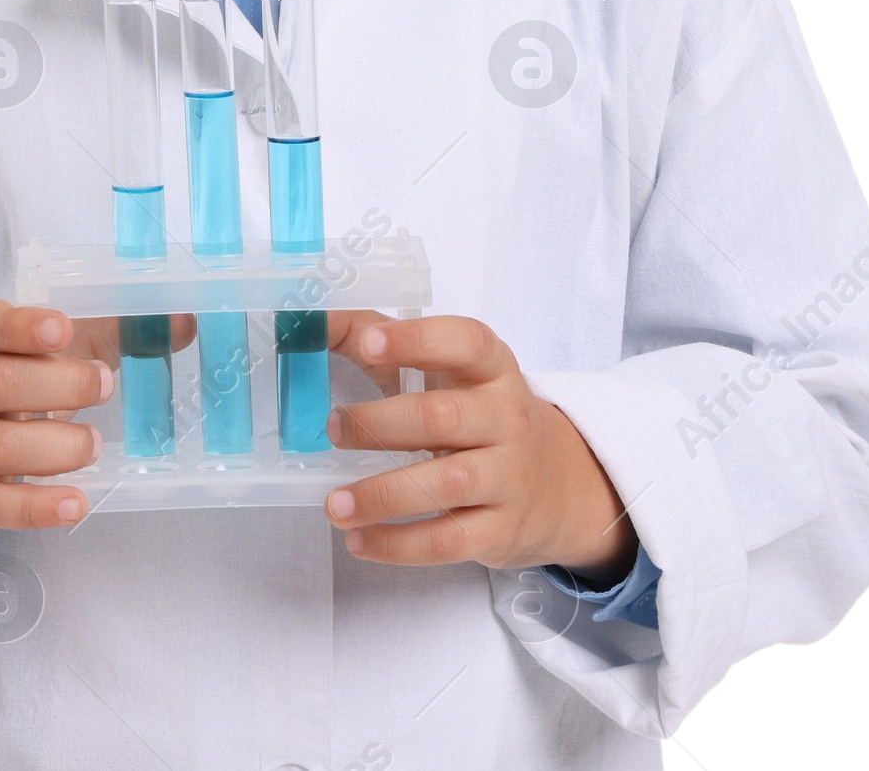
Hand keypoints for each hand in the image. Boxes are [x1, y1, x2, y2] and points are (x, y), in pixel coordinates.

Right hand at [0, 302, 135, 559]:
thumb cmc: (4, 394)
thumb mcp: (44, 356)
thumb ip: (111, 333)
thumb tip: (185, 322)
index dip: (20, 325)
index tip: (62, 328)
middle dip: (55, 386)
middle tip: (103, 386)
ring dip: (53, 448)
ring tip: (91, 446)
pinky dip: (36, 508)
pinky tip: (75, 504)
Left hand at [321, 312, 636, 577]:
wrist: (557, 483)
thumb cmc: (478, 413)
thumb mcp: (446, 370)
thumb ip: (378, 339)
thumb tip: (311, 324)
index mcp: (492, 368)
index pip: (465, 343)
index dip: (417, 340)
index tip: (369, 342)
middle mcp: (506, 418)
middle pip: (443, 417)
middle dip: (380, 424)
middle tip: (333, 428)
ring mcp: (508, 476)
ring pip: (445, 483)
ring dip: (382, 495)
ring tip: (335, 504)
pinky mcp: (500, 530)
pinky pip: (447, 541)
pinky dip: (397, 544)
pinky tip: (358, 539)